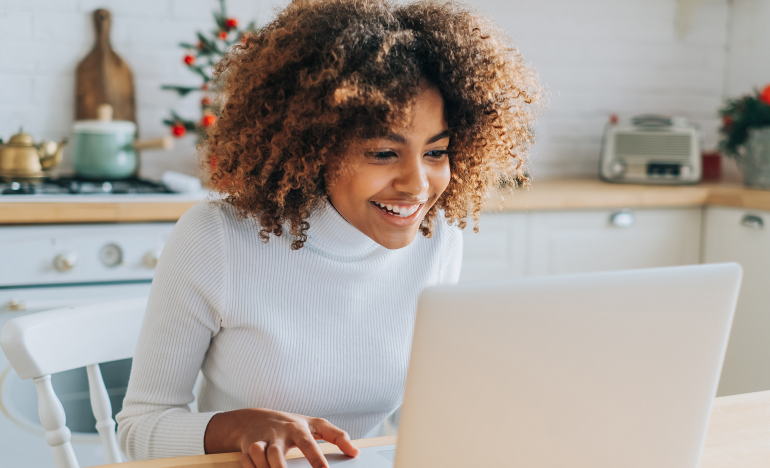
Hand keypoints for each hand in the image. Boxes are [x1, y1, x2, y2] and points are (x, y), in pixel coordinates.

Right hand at [204, 408, 359, 467]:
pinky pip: (246, 461)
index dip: (315, 458)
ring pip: (257, 455)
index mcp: (297, 428)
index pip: (308, 443)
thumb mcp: (315, 425)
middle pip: (276, 452)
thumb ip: (337, 436)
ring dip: (263, 467)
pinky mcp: (247, 449)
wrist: (255, 418)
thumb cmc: (290, 424)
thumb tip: (355, 451)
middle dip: (280, 467)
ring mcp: (260, 441)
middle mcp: (278, 434)